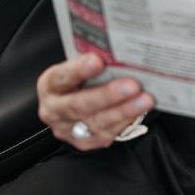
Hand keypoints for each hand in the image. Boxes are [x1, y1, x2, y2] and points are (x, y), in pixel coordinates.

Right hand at [36, 53, 154, 150]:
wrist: (72, 104)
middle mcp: (54, 110)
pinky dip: (125, 121)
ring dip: (124, 111)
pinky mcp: (84, 142)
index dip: (78, 70)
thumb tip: (117, 52)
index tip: (97, 61)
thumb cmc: (79, 79)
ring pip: (96, 122)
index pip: (61, 77)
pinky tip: (139, 111)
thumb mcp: (77, 66)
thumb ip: (91, 61)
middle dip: (108, 95)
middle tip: (132, 85)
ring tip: (144, 100)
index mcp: (50, 85)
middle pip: (79, 105)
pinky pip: (106, 134)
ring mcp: (68, 129)